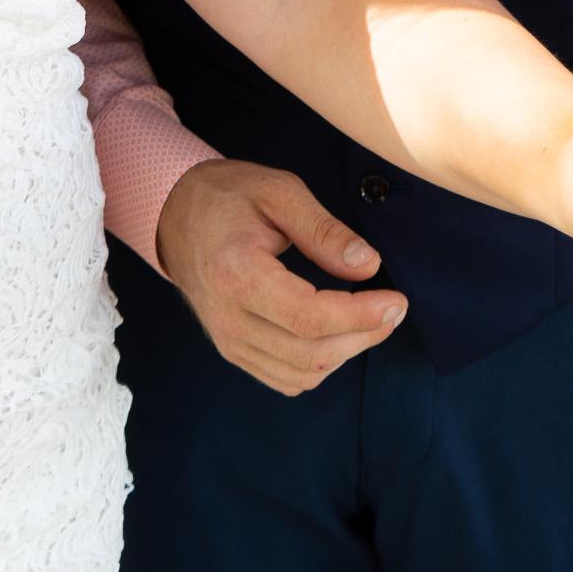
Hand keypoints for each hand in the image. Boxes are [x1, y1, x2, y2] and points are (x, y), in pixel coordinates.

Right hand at [155, 159, 407, 397]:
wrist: (176, 216)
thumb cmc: (228, 196)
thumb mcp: (279, 192)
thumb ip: (324, 230)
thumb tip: (368, 266)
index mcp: (237, 274)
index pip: (309, 317)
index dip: (360, 315)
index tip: (396, 300)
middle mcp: (229, 318)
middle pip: (311, 353)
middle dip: (364, 335)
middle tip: (394, 308)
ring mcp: (228, 340)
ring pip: (302, 373)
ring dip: (347, 352)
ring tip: (372, 319)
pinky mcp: (233, 350)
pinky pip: (286, 379)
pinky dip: (321, 366)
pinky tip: (338, 336)